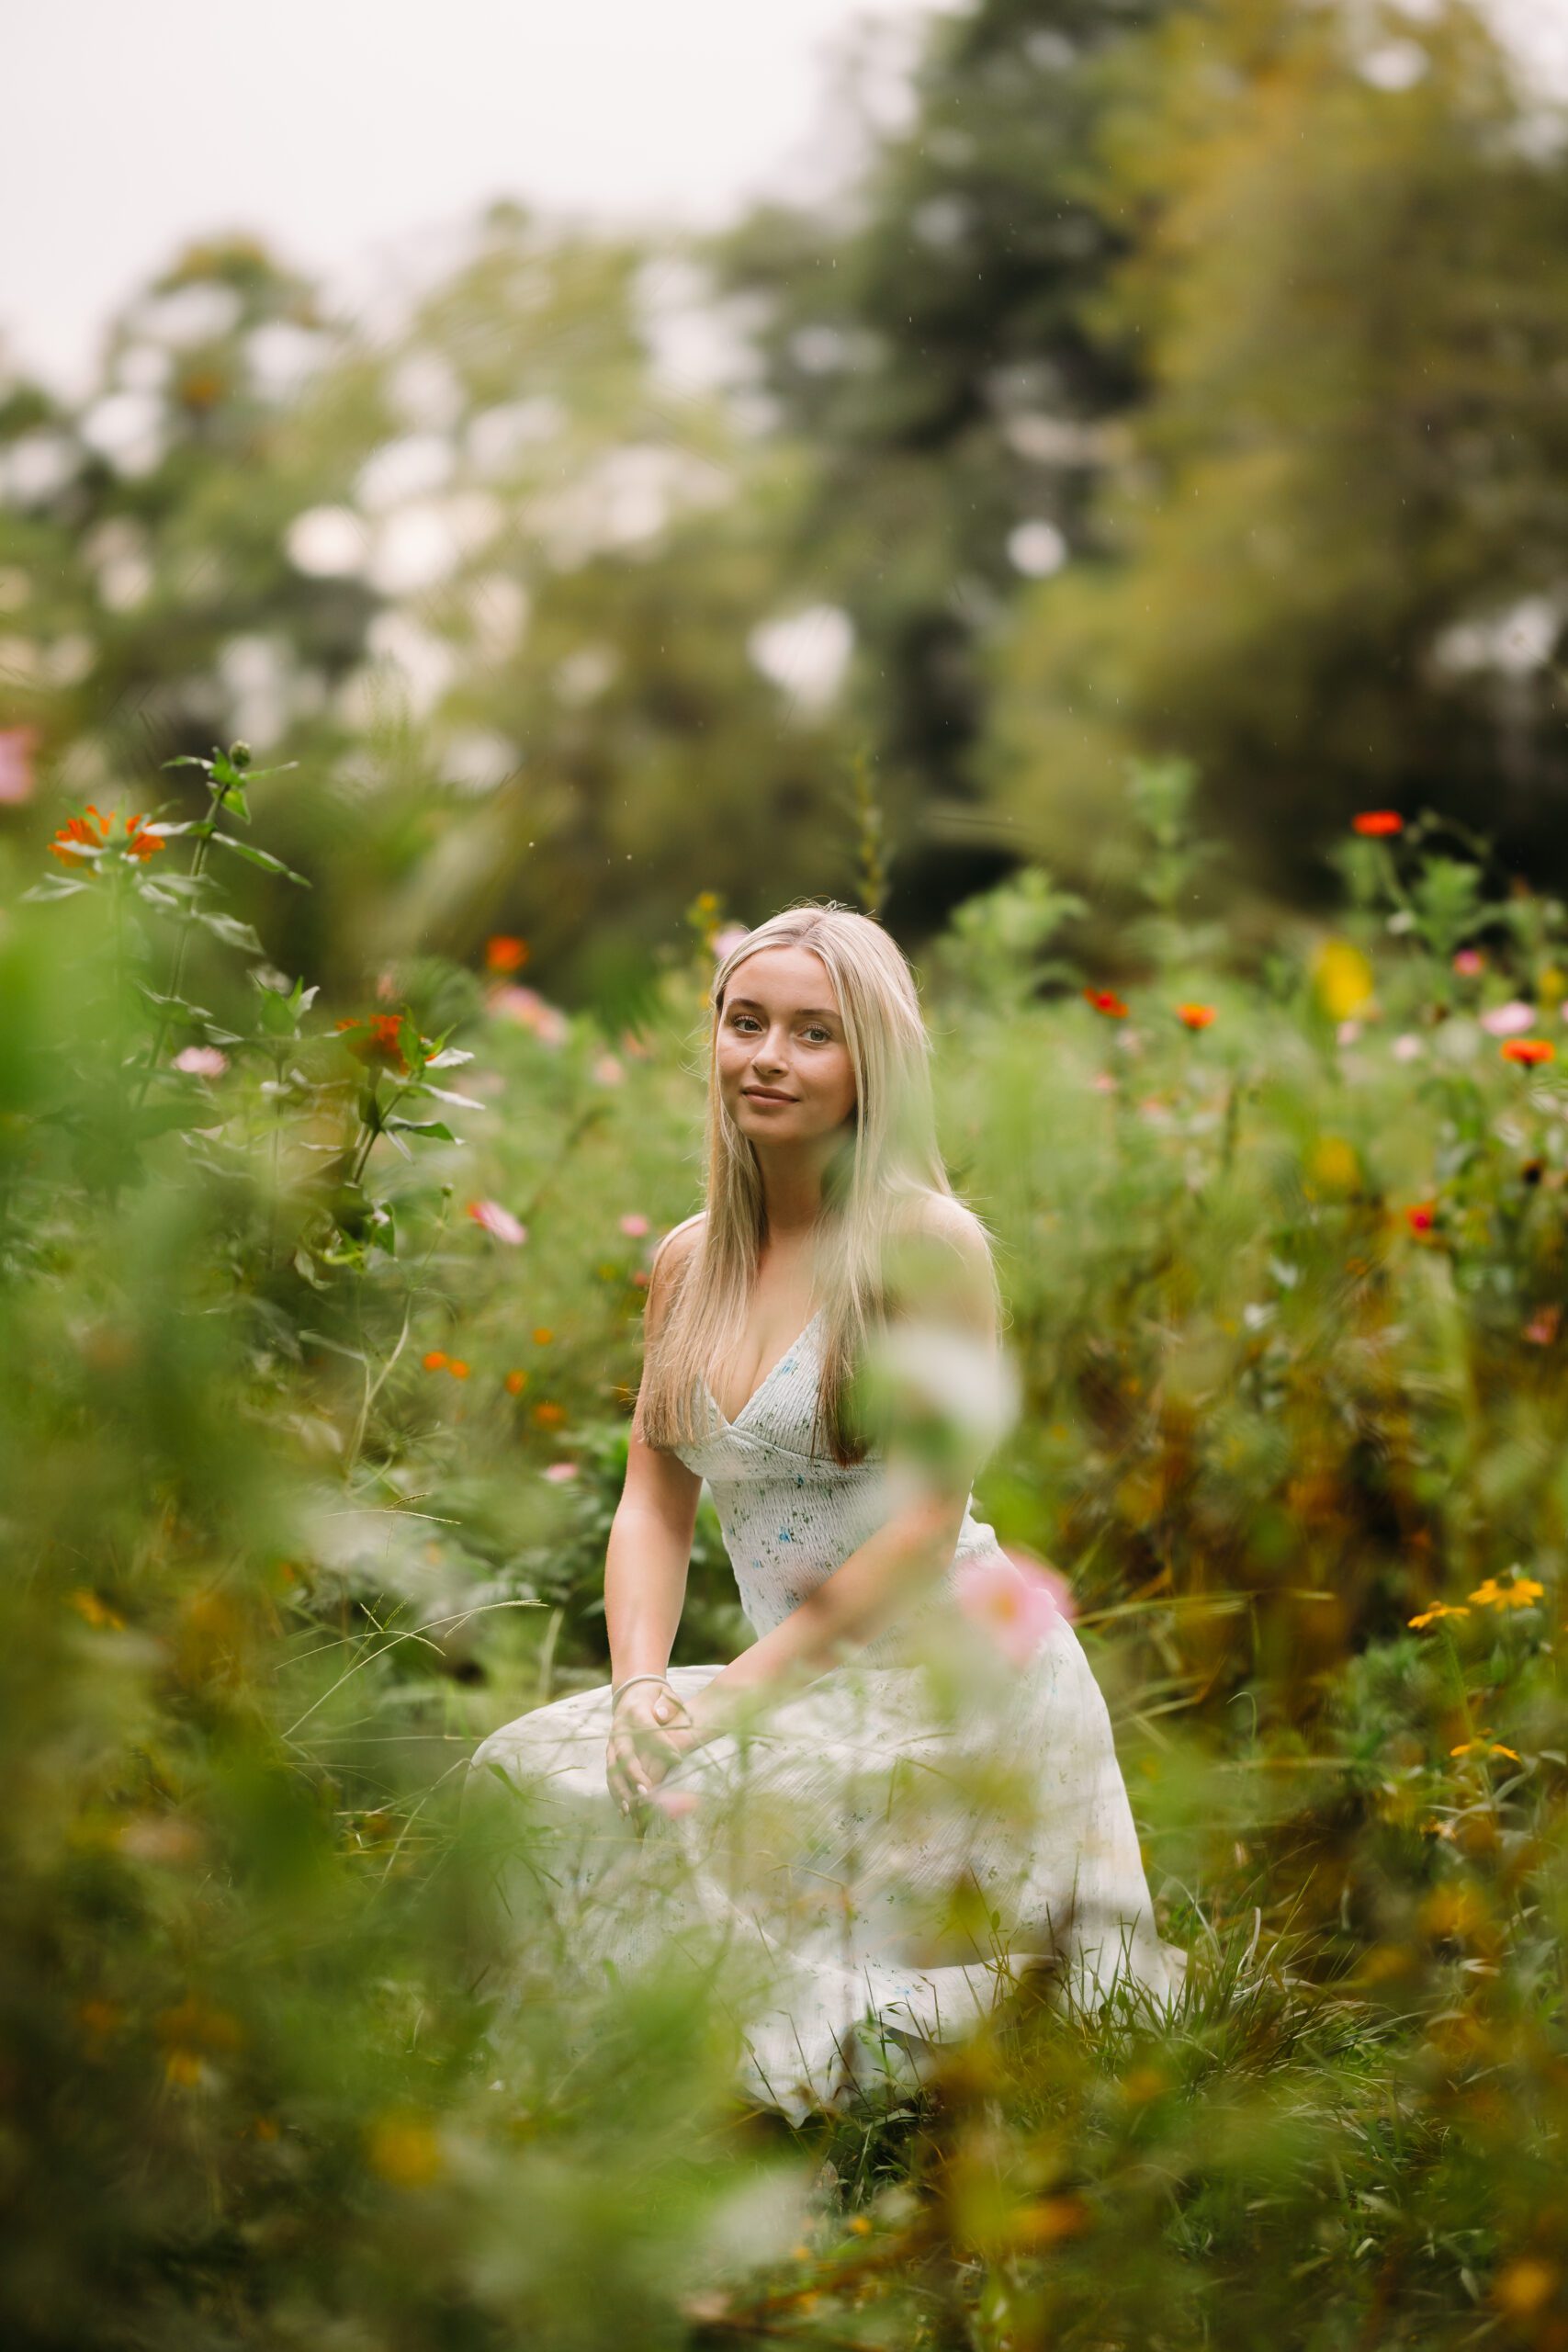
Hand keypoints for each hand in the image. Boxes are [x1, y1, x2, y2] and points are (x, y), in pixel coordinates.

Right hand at [606, 1681, 694, 1819]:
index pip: (646, 1729)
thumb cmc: (654, 1696)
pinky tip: (624, 1809)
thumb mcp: (664, 1694)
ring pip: (613, 1768)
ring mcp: (612, 1742)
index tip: (678, 1759)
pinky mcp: (611, 1753)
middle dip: (633, 1774)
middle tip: (646, 1792)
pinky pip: (611, 1774)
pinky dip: (616, 1792)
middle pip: (623, 1753)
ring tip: (630, 1810)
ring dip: (620, 1789)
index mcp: (635, 1712)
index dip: (661, 1744)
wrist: (632, 1692)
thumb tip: (661, 1715)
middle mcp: (620, 1729)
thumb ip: (666, 1703)